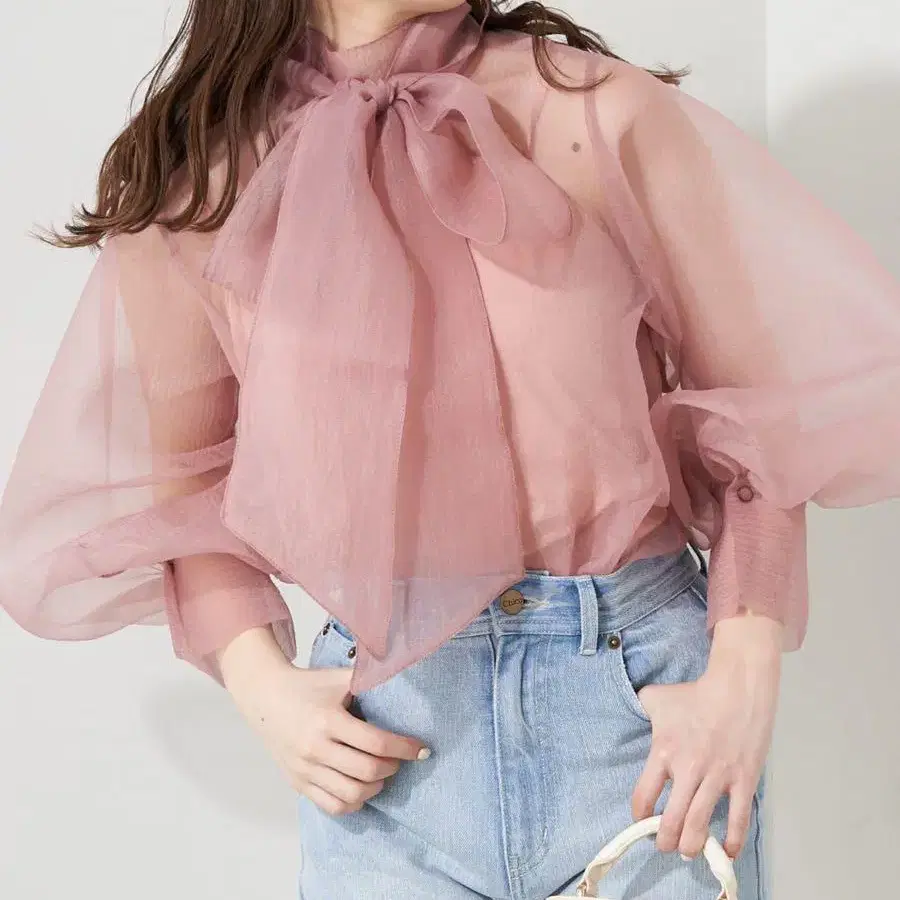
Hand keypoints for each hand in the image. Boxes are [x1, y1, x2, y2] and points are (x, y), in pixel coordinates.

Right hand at [219, 627, 430, 816]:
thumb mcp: (338, 677)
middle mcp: (315, 748)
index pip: (376, 742)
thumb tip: (404, 677)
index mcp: (328, 719)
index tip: (422, 749)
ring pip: (352, 794)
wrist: (265, 697)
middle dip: (393, 767)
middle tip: (399, 758)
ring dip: (376, 787)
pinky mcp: (297, 783)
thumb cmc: (307, 685)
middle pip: (367, 771)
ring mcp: (305, 769)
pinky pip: (332, 806)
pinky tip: (363, 788)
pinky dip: (353, 803)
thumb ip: (369, 679)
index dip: (405, 748)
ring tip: (382, 773)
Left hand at [631, 613, 781, 859]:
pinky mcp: (743, 781)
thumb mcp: (656, 697)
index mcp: (663, 752)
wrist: (737, 688)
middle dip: (665, 841)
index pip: (643, 796)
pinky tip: (727, 851)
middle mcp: (688, 769)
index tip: (644, 822)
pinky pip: (738, 819)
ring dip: (691, 845)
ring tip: (688, 850)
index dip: (641, 817)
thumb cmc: (695, 694)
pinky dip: (732, 841)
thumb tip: (633, 712)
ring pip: (699, 825)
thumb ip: (641, 709)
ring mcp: (717, 777)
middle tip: (665, 845)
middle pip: (671, 820)